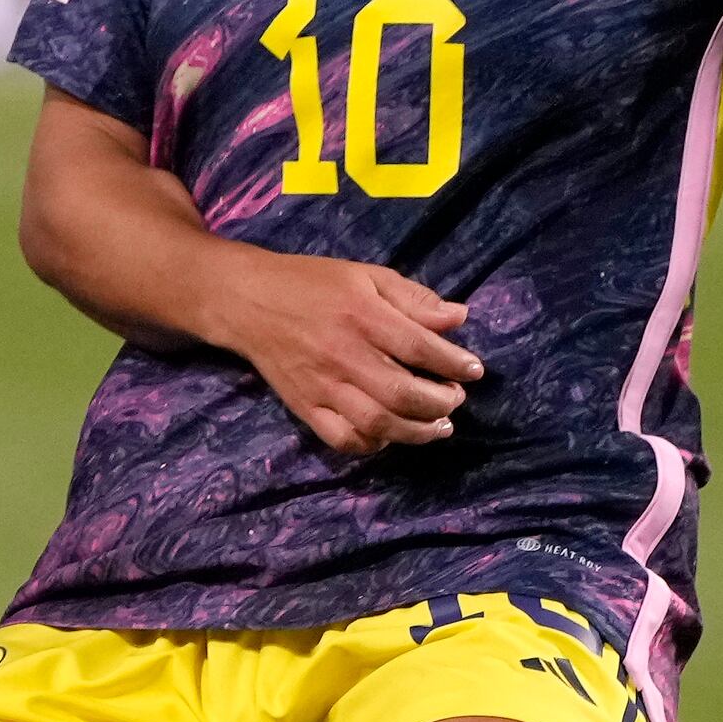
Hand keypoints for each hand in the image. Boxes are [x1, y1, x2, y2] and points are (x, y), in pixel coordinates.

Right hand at [210, 247, 480, 453]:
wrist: (248, 301)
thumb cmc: (312, 283)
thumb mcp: (365, 276)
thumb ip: (413, 298)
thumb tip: (459, 318)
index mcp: (361, 316)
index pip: (419, 348)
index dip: (454, 363)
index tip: (475, 370)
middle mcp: (343, 355)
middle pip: (402, 393)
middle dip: (441, 403)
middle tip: (454, 399)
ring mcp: (322, 386)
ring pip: (377, 424)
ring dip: (417, 432)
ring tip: (438, 426)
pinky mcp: (305, 407)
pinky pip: (343, 439)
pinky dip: (373, 445)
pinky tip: (390, 436)